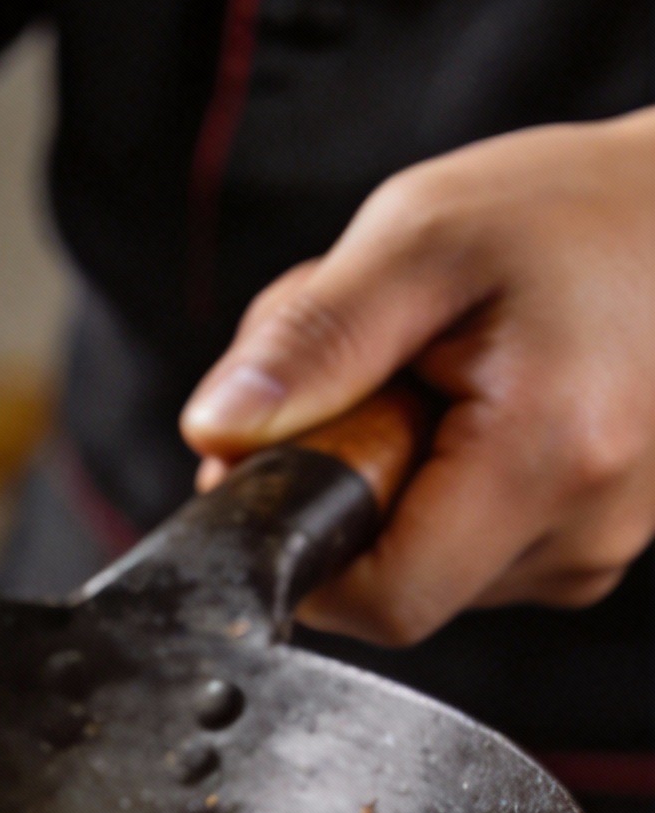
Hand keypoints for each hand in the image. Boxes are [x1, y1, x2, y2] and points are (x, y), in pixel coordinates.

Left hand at [180, 109, 654, 644]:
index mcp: (549, 462)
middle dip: (342, 484)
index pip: (376, 601)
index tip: (290, 449)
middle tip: (375, 370)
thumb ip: (313, 340)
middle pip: (389, 579)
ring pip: (425, 560)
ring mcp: (597, 547)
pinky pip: (471, 542)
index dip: (301, 541)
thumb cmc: (579, 211)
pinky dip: (438, 474)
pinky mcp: (591, 539)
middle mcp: (585, 533)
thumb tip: (216, 431)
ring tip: (433, 365)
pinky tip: (469, 393)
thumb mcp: (425, 236)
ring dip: (388, 472)